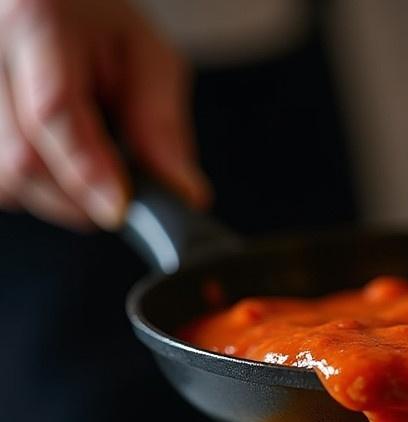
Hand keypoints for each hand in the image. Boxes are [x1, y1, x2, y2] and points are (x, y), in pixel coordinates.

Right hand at [0, 0, 209, 228]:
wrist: (55, 6)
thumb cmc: (96, 24)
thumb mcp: (147, 59)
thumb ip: (162, 125)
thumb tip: (182, 192)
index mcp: (35, 19)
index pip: (52, 111)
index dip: (87, 171)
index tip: (119, 208)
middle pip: (23, 158)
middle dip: (79, 198)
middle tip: (116, 198)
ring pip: (6, 180)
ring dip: (55, 198)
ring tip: (85, 169)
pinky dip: (32, 191)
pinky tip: (54, 164)